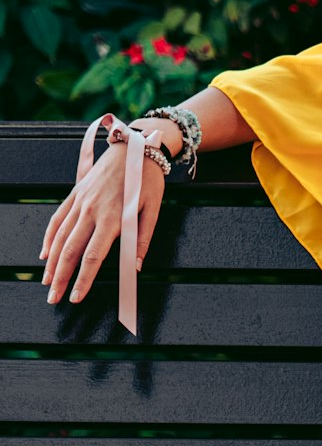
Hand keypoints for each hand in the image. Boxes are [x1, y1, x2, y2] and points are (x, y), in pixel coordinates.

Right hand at [40, 138, 165, 305]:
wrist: (135, 146)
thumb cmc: (147, 179)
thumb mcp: (153, 209)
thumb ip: (143, 239)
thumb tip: (135, 266)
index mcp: (113, 218)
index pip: (93, 256)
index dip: (83, 280)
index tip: (76, 297)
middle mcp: (92, 211)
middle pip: (71, 251)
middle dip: (61, 278)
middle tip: (54, 298)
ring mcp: (81, 202)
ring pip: (60, 237)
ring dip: (52, 262)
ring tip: (47, 282)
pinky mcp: (76, 193)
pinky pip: (58, 218)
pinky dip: (49, 237)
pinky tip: (45, 254)